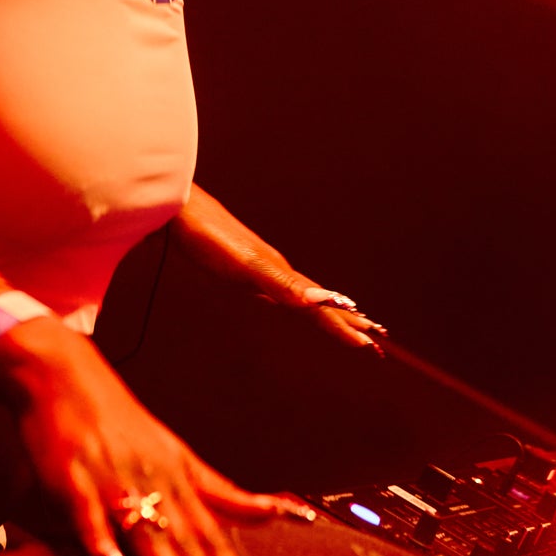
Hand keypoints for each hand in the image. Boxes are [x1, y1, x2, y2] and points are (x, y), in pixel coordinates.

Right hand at [0, 313, 308, 555]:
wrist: (63, 373)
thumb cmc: (118, 418)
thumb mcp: (175, 451)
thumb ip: (217, 491)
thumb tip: (267, 513)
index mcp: (178, 479)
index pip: (216, 537)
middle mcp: (154, 482)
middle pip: (189, 544)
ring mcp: (114, 480)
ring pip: (149, 536)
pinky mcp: (74, 476)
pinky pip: (90, 514)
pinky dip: (102, 540)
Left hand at [172, 185, 386, 352]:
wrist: (179, 209)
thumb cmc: (208, 239)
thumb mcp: (244, 266)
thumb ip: (280, 284)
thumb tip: (318, 303)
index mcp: (282, 276)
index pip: (322, 308)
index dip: (344, 327)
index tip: (372, 346)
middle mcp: (277, 271)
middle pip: (320, 301)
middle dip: (346, 321)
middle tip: (376, 338)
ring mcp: (262, 268)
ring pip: (305, 294)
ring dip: (327, 310)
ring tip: (347, 318)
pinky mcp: (243, 266)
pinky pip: (282, 290)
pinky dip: (298, 301)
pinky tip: (293, 302)